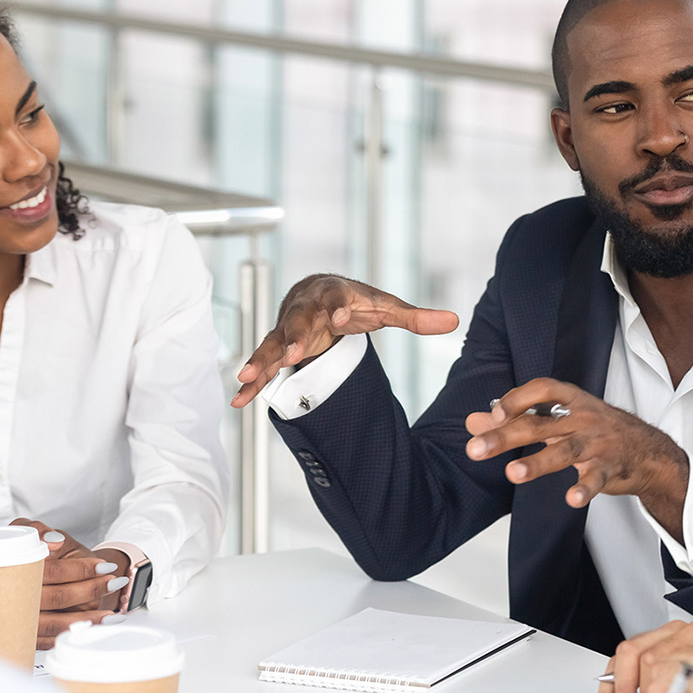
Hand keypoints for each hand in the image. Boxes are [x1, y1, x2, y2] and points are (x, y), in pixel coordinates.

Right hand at [10, 519, 125, 649]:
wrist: (58, 577)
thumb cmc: (54, 556)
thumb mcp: (48, 537)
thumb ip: (42, 532)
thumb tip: (52, 541)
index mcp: (11, 567)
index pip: (49, 570)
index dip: (78, 569)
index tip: (104, 566)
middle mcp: (12, 596)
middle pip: (54, 597)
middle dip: (88, 591)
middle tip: (114, 582)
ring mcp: (17, 618)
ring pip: (51, 623)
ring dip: (85, 618)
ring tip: (112, 613)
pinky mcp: (25, 634)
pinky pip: (49, 640)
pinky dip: (73, 634)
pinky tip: (98, 628)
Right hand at [230, 274, 457, 407]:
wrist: (318, 292)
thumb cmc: (354, 301)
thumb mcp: (385, 307)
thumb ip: (415, 317)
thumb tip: (454, 321)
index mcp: (334, 295)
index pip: (336, 300)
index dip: (337, 308)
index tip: (339, 319)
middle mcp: (306, 309)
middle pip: (298, 321)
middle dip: (295, 336)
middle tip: (294, 352)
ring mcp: (288, 329)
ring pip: (273, 343)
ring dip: (261, 360)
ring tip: (247, 376)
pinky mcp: (279, 348)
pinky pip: (263, 365)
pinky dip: (252, 383)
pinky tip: (239, 400)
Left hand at [464, 378, 688, 535]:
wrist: (648, 451)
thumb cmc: (595, 430)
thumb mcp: (558, 419)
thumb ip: (515, 419)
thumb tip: (472, 422)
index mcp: (571, 401)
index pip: (542, 390)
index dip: (516, 399)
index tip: (492, 415)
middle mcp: (582, 418)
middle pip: (540, 424)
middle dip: (505, 436)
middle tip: (474, 450)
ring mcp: (597, 443)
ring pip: (564, 451)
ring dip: (538, 463)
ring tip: (512, 474)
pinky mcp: (610, 468)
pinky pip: (596, 479)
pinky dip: (585, 489)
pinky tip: (572, 499)